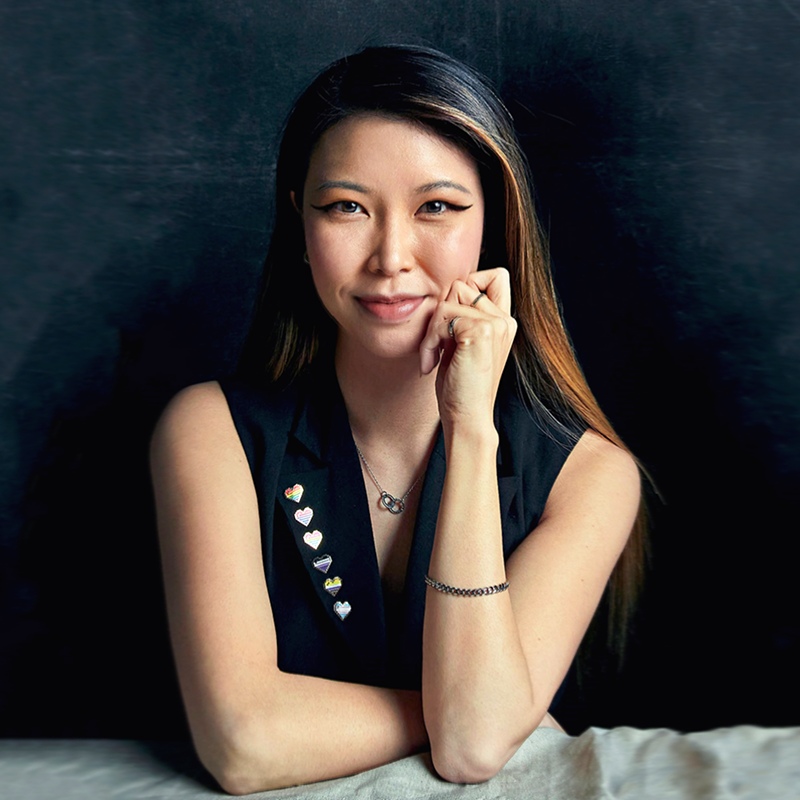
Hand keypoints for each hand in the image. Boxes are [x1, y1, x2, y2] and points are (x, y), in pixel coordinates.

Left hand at [419, 268, 516, 432]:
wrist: (467, 418)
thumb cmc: (460, 387)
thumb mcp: (462, 344)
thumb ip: (463, 316)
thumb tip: (448, 290)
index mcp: (504, 322)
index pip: (495, 275)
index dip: (468, 285)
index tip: (452, 321)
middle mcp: (505, 320)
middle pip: (461, 285)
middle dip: (440, 313)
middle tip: (435, 345)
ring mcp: (496, 324)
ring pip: (448, 300)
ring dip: (431, 330)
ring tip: (432, 356)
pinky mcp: (481, 332)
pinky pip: (442, 317)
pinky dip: (429, 340)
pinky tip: (431, 363)